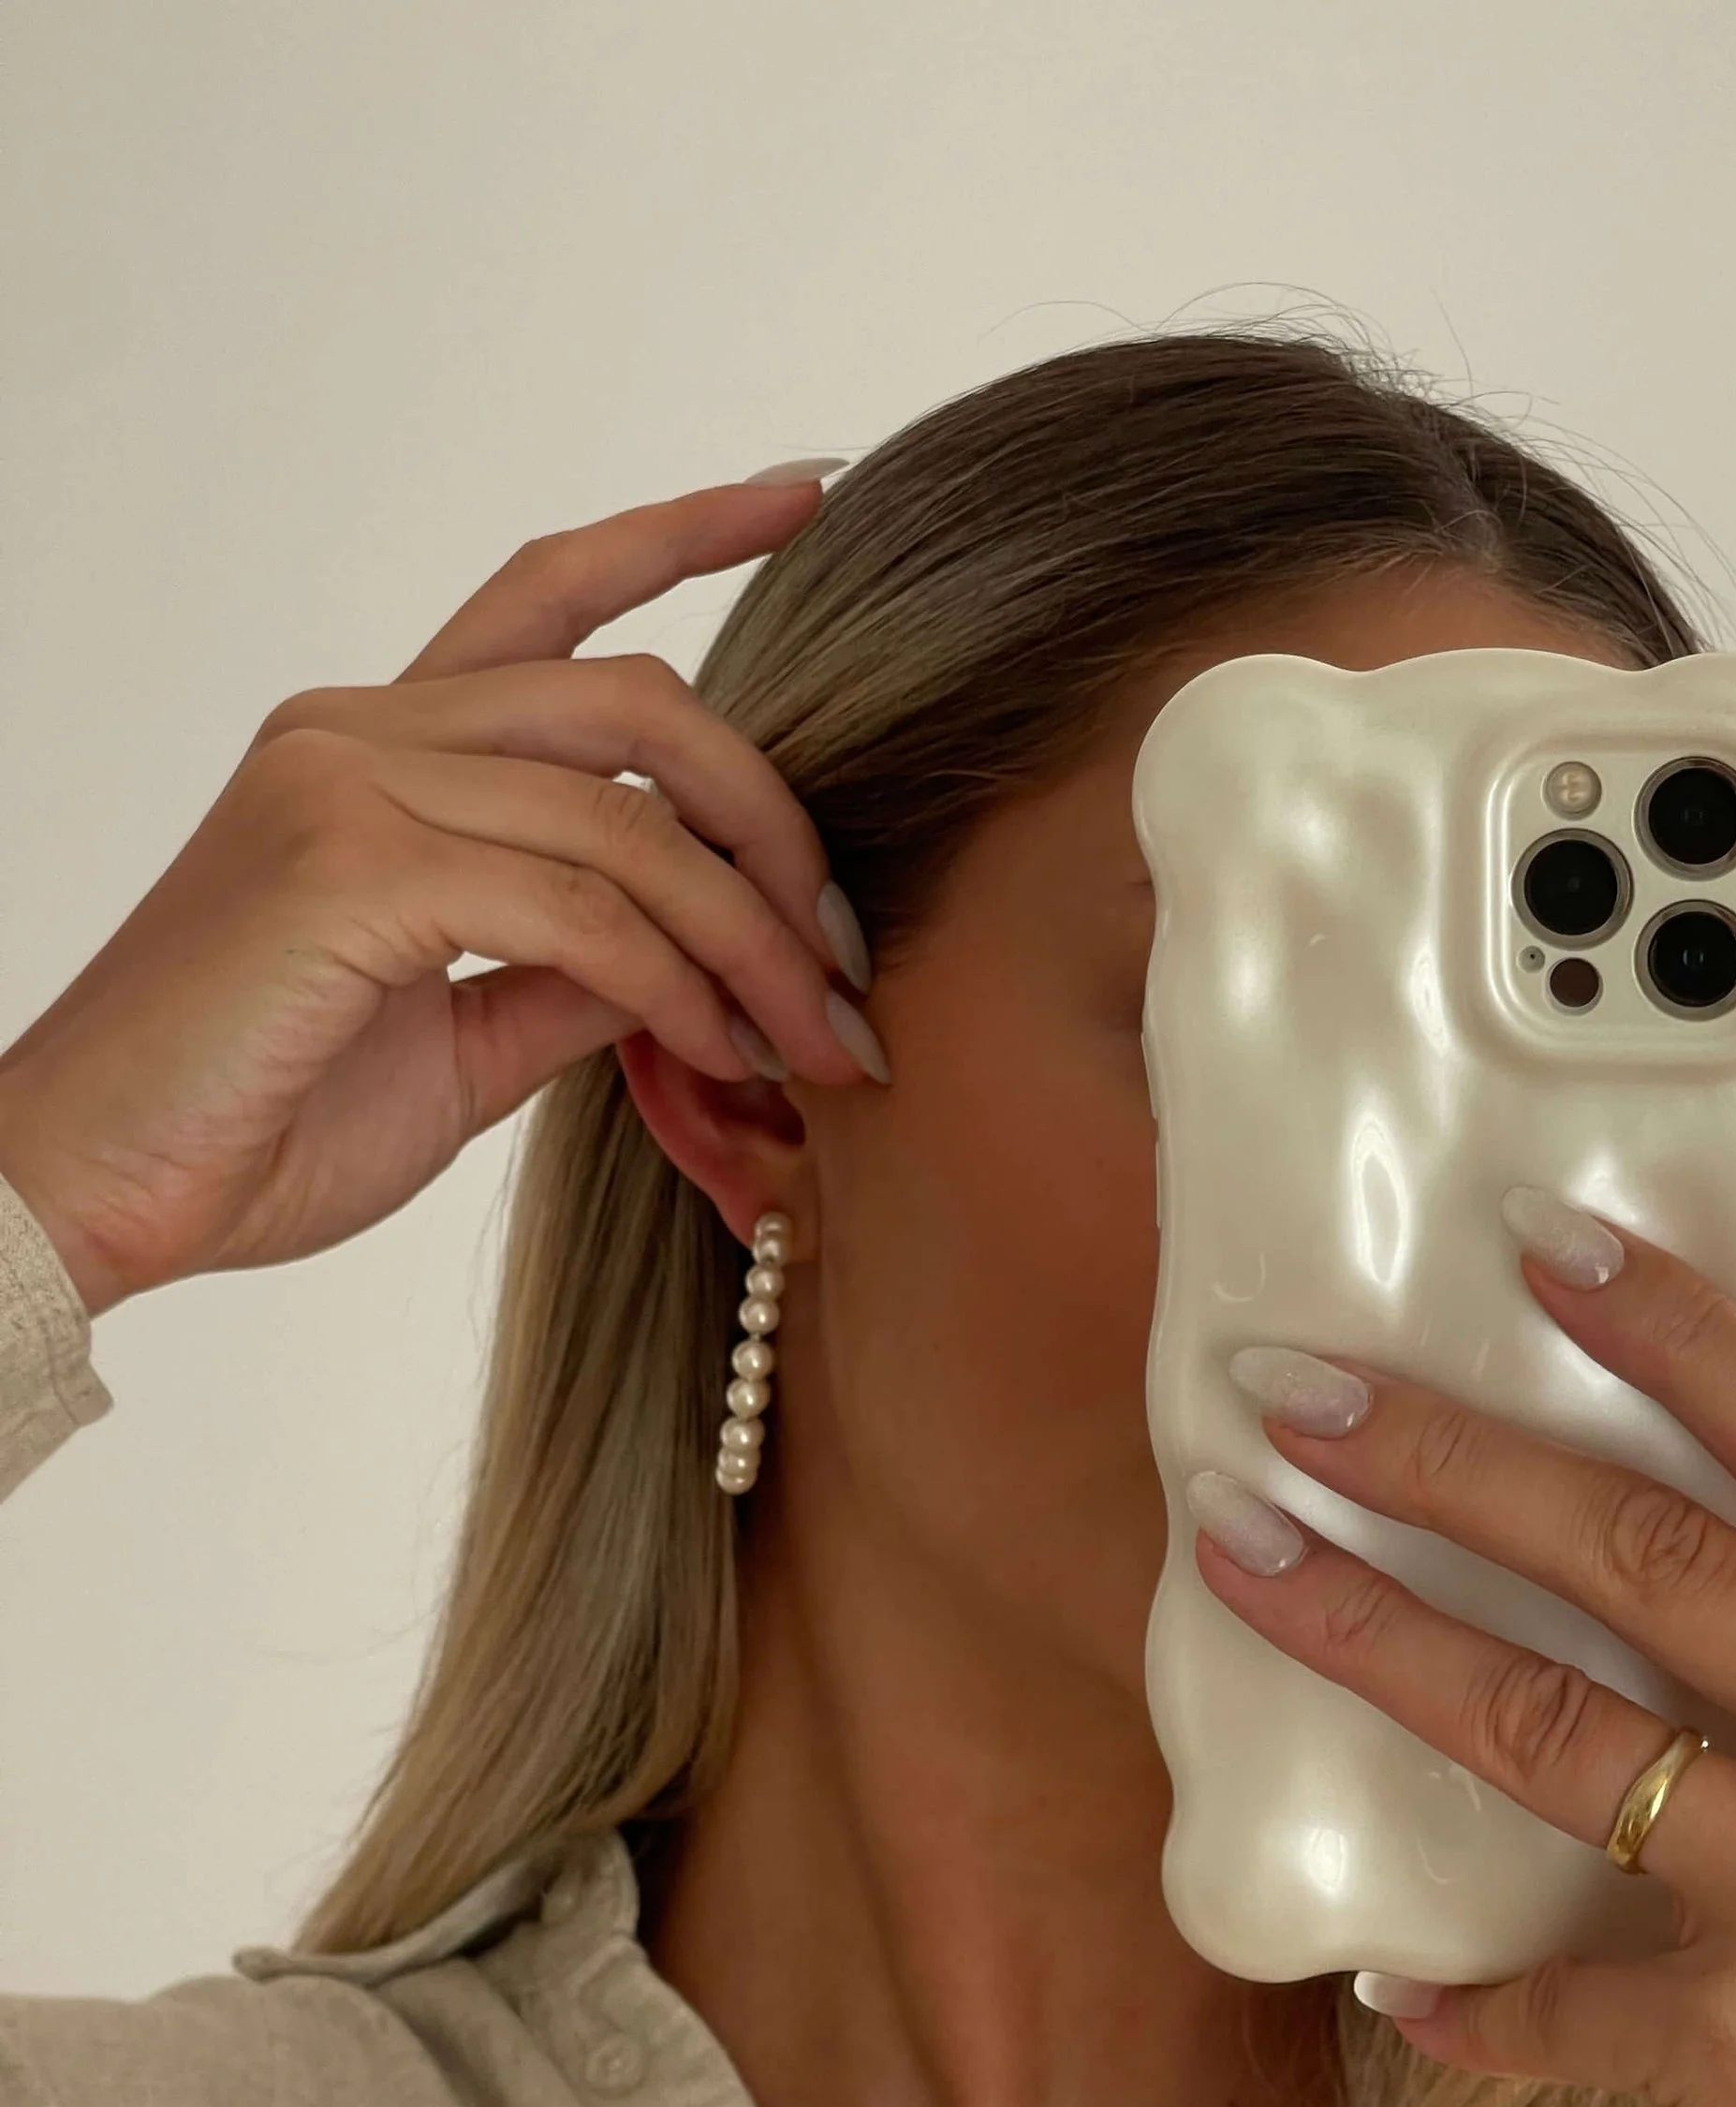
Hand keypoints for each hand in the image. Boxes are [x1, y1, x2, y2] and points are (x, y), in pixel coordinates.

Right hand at [0, 475, 885, 1317]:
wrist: (97, 1194)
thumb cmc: (257, 1123)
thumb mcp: (465, 1037)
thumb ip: (575, 968)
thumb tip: (700, 956)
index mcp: (376, 748)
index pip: (547, 594)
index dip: (681, 532)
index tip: (803, 489)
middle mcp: (358, 731)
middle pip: (639, 699)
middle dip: (775, 820)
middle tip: (844, 952)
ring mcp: (346, 784)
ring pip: (630, 814)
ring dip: (754, 935)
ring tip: (819, 1037)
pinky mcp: (349, 868)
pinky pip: (581, 907)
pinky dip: (677, 984)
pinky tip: (725, 1050)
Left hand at [1192, 1192, 1735, 2106]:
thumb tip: (1653, 1562)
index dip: (1675, 1329)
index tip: (1536, 1243)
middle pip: (1654, 1550)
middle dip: (1444, 1451)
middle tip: (1290, 1386)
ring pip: (1555, 1723)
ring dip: (1369, 1629)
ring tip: (1243, 1555)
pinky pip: (1539, 1985)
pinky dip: (1458, 1989)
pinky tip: (1392, 1982)